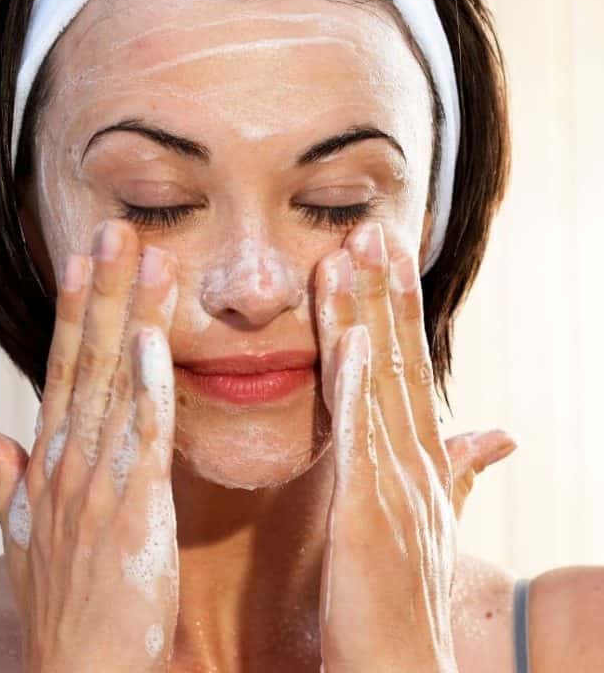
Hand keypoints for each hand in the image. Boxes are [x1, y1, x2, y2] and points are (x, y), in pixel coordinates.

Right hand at [0, 220, 179, 672]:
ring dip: (132, 317)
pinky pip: (142, 436)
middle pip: (86, 359)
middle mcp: (67, 460)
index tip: (79, 256)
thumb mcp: (19, 529)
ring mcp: (96, 481)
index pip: (60, 367)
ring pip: (117, 383)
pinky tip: (156, 340)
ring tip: (149, 259)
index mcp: (50, 460)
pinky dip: (148, 386)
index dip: (71, 310)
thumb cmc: (64, 602)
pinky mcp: (133, 507)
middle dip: (101, 290)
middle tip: (116, 229)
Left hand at [315, 220, 515, 672]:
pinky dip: (362, 383)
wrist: (401, 669)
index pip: (409, 365)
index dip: (400, 307)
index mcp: (422, 457)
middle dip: (386, 290)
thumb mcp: (437, 519)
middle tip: (371, 226)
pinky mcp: (371, 510)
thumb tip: (501, 434)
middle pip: (399, 357)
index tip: (387, 252)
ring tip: (352, 252)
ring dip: (368, 313)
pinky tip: (355, 337)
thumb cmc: (407, 595)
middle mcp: (416, 458)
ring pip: (381, 379)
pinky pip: (365, 435)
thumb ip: (462, 471)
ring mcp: (397, 480)